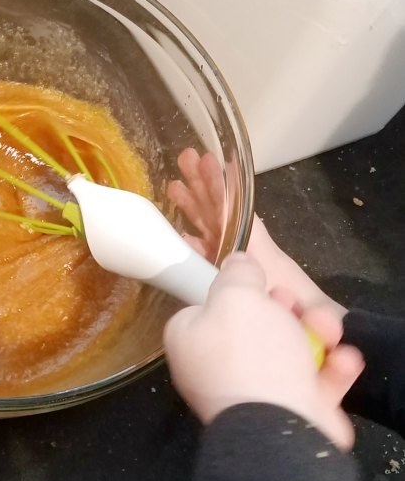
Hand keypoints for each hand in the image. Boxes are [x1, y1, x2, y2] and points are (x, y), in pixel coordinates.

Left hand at [164, 253, 363, 449]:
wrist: (279, 427)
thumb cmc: (249, 354)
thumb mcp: (236, 295)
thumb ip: (237, 274)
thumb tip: (236, 262)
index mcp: (189, 340)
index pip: (206, 308)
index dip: (236, 293)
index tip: (257, 283)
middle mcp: (214, 369)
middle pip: (253, 328)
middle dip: (284, 310)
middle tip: (294, 304)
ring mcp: (252, 394)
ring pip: (288, 352)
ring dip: (315, 335)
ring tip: (328, 329)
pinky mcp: (288, 413)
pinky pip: (311, 383)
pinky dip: (330, 370)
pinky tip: (341, 359)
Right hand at [168, 147, 346, 318]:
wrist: (305, 322)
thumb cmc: (287, 293)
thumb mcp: (262, 267)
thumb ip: (236, 254)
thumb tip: (211, 242)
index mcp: (249, 234)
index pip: (229, 200)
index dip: (216, 179)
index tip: (204, 158)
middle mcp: (239, 241)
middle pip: (216, 206)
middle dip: (200, 183)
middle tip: (184, 158)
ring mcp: (232, 258)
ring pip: (209, 224)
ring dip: (192, 205)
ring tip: (173, 185)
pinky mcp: (225, 277)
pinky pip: (205, 251)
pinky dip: (191, 239)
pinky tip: (179, 231)